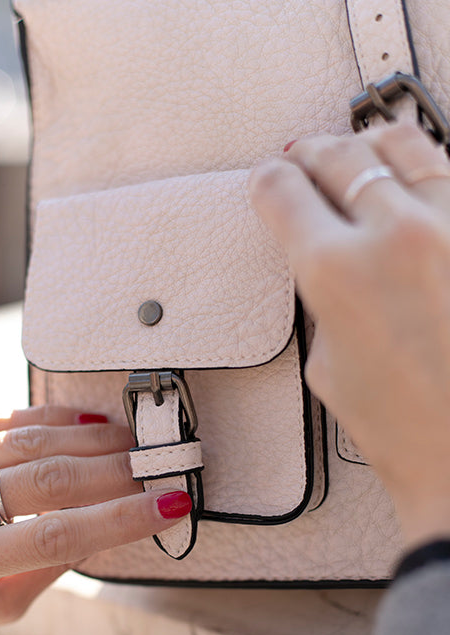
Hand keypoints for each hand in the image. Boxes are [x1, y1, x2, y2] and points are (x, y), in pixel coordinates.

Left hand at [0, 405, 190, 634]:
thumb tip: (108, 523)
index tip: (169, 504)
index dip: (121, 518)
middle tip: (157, 463)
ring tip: (128, 440)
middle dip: (115, 470)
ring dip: (85, 437)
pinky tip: (79, 422)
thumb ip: (49, 567)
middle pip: (44, 479)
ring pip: (21, 441)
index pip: (55, 535)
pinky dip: (40, 418)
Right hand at [250, 122, 449, 547]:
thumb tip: (327, 263)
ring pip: (406, 145)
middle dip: (313, 154)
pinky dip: (427, 170)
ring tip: (363, 147)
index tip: (268, 180)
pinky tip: (417, 175)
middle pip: (341, 158)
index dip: (268, 183)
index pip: (284, 195)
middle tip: (304, 156)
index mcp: (337, 271)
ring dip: (372, 143)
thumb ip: (323, 300)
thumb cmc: (406, 430)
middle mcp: (398, 235)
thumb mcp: (327, 365)